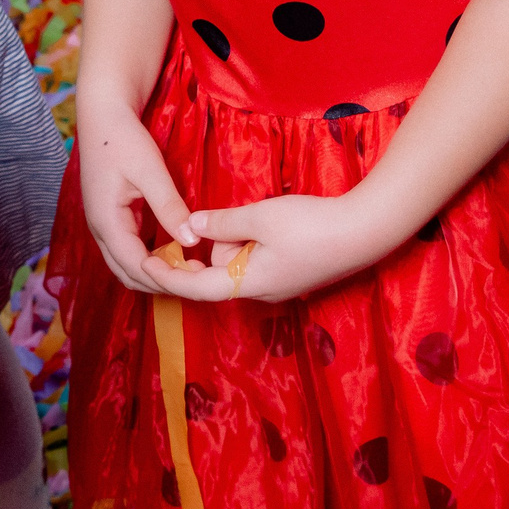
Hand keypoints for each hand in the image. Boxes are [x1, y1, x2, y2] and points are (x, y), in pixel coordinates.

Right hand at [75, 104, 198, 294]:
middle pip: (126, 274)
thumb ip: (169, 206)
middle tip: (196, 280)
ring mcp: (102, 224)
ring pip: (125, 264)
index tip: (196, 279)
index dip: (164, 279)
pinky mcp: (110, 217)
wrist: (102, 114)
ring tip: (187, 269)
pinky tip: (173, 252)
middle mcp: (100, 229)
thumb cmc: (123, 138)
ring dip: (154, 273)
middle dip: (159, 283)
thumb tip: (192, 240)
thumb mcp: (149, 170)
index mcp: (106, 222)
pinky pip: (127, 249)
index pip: (134, 266)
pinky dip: (148, 258)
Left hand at [166, 192, 386, 302]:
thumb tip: (192, 226)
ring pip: (238, 261)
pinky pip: (257, 259)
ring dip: (239, 238)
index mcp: (247, 284)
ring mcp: (278, 285)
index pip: (196, 287)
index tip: (143, 266)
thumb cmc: (311, 226)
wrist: (366, 233)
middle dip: (217, 243)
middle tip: (227, 218)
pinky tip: (275, 221)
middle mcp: (260, 292)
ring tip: (265, 216)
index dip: (168, 277)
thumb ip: (222, 222)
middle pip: (218, 270)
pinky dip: (254, 241)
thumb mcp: (260, 217)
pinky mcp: (291, 274)